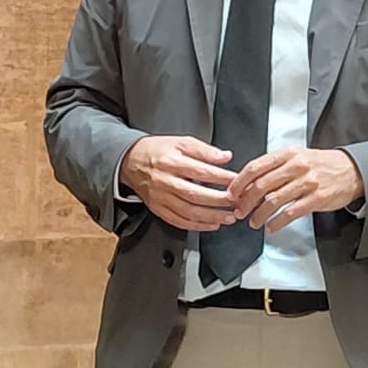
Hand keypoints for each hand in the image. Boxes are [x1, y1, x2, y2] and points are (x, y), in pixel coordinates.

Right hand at [119, 136, 238, 230]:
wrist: (130, 161)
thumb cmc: (158, 151)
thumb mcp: (181, 142)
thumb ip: (204, 150)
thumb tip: (225, 157)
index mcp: (171, 162)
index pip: (201, 171)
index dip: (221, 178)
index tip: (237, 181)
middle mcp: (165, 181)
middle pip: (195, 194)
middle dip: (219, 201)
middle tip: (237, 202)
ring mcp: (160, 198)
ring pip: (188, 211)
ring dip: (211, 216)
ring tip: (229, 217)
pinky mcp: (157, 209)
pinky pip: (178, 221)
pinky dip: (197, 225)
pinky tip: (211, 224)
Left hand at [228, 147, 363, 230]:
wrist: (351, 171)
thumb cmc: (321, 165)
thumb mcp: (297, 157)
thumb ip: (274, 167)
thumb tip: (248, 182)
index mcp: (287, 154)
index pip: (255, 167)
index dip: (239, 183)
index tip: (231, 194)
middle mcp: (296, 166)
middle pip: (261, 185)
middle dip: (245, 202)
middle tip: (239, 211)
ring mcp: (307, 183)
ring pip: (273, 201)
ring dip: (259, 214)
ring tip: (253, 222)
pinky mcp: (316, 198)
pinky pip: (290, 213)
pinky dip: (276, 223)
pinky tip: (271, 227)